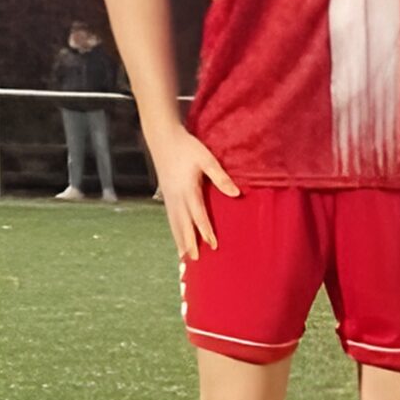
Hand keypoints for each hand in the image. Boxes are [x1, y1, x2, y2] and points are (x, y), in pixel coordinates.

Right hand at [151, 124, 238, 260]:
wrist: (163, 139)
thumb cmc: (188, 148)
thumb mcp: (208, 160)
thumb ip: (221, 178)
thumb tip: (236, 194)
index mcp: (188, 189)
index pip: (198, 215)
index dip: (205, 232)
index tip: (213, 246)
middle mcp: (176, 196)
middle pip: (183, 224)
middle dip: (188, 243)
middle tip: (194, 260)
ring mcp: (168, 197)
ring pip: (174, 223)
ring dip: (179, 239)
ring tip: (183, 256)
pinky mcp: (166, 195)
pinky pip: (170, 217)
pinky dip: (174, 230)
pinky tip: (177, 237)